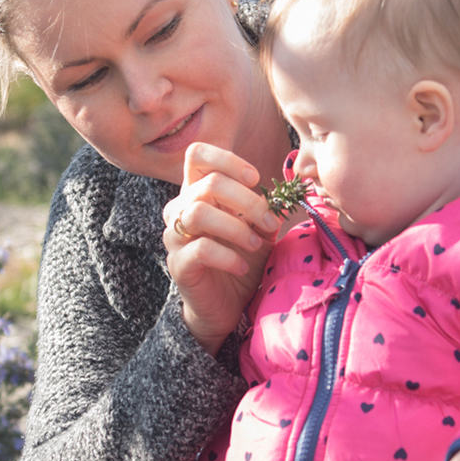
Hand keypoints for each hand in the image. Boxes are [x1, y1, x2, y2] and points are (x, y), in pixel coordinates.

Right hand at [165, 142, 282, 355]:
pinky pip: (200, 249)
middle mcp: (180, 209)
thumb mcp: (259, 230)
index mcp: (197, 192)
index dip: (228, 160)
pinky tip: (242, 265)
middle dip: (248, 201)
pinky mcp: (178, 264)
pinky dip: (228, 256)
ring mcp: (174, 236)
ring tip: (256, 245)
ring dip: (236, 227)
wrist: (226, 305)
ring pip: (198, 212)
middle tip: (271, 223)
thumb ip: (266, 209)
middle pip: (209, 183)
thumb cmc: (242, 258)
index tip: (255, 179)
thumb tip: (285, 194)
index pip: (197, 155)